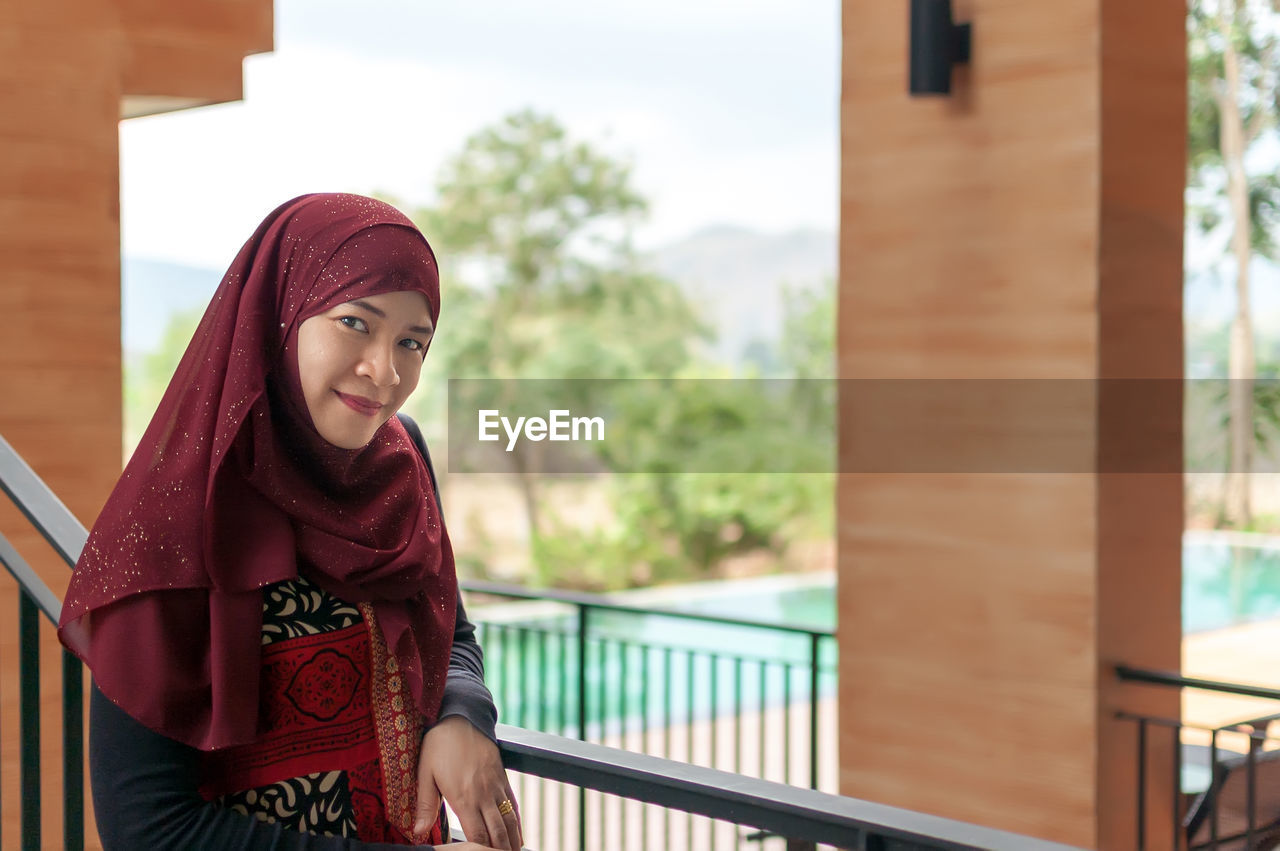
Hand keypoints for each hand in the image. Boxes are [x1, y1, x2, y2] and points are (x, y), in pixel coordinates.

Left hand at [414, 715, 522, 850]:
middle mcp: (483, 794)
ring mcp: (496, 785)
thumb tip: (417, 832)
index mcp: (462, 796)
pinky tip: (518, 832)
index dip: (479, 850)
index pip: (476, 834)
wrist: (462, 716)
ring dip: (513, 839)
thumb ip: (425, 805)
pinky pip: (514, 803)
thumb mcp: (425, 772)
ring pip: (510, 819)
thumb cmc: (440, 743)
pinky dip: (517, 821)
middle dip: (501, 850)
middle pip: (498, 831)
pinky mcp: (503, 777)